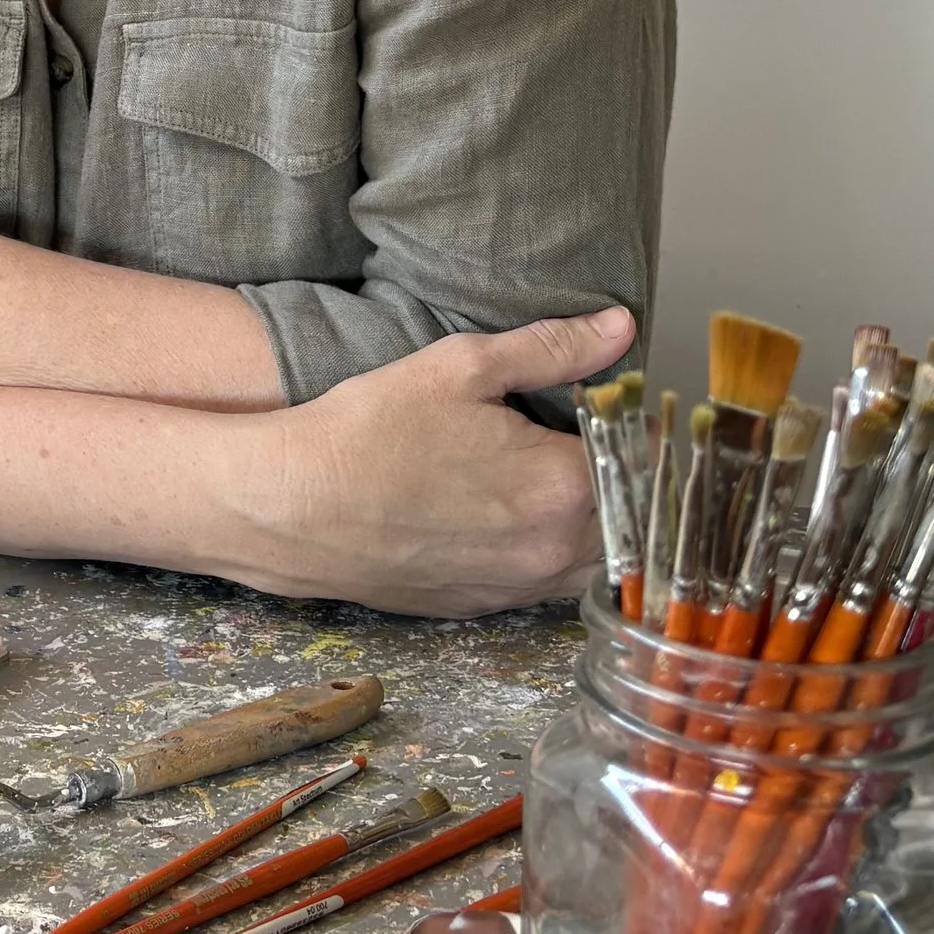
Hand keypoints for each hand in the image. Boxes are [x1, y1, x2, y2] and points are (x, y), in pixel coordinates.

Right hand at [212, 308, 633, 616]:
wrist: (289, 506)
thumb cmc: (370, 430)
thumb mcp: (462, 365)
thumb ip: (552, 348)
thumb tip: (620, 327)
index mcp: (562, 487)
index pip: (644, 463)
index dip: (643, 430)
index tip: (631, 406)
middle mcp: (551, 551)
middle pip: (630, 523)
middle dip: (629, 483)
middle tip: (605, 441)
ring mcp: (515, 587)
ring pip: (593, 563)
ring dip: (596, 525)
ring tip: (568, 479)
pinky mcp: (478, 606)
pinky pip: (544, 583)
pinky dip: (550, 552)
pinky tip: (516, 514)